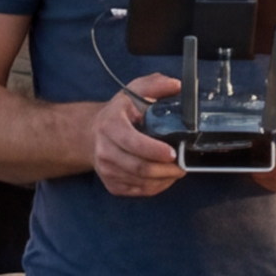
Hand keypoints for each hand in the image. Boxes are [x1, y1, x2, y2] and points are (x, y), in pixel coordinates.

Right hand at [90, 77, 188, 196]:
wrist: (92, 134)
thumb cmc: (119, 113)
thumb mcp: (135, 91)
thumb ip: (156, 85)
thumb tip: (177, 86)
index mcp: (111, 125)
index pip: (133, 143)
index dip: (155, 151)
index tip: (174, 152)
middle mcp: (105, 150)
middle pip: (140, 168)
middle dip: (167, 169)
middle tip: (184, 164)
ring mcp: (107, 170)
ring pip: (142, 183)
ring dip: (164, 179)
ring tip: (177, 169)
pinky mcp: (112, 185)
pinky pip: (139, 191)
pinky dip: (157, 186)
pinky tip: (164, 176)